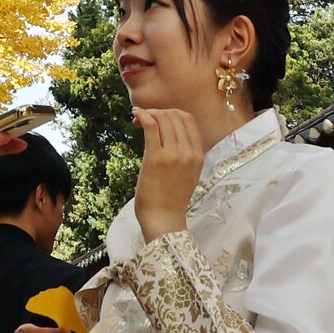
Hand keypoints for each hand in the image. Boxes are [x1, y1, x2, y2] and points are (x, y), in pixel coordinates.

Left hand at [133, 108, 203, 242]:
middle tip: (144, 119)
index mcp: (198, 155)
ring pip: (163, 118)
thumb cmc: (172, 199)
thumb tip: (167, 131)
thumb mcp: (187, 173)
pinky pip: (151, 126)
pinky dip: (142, 116)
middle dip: (158, 112)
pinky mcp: (155, 158)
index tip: (158, 118)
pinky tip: (135, 116)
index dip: (172, 112)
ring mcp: (173, 154)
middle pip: (175, 115)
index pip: (188, 119)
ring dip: (148, 113)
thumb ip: (184, 153)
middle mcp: (188, 152)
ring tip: (137, 119)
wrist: (164, 220)